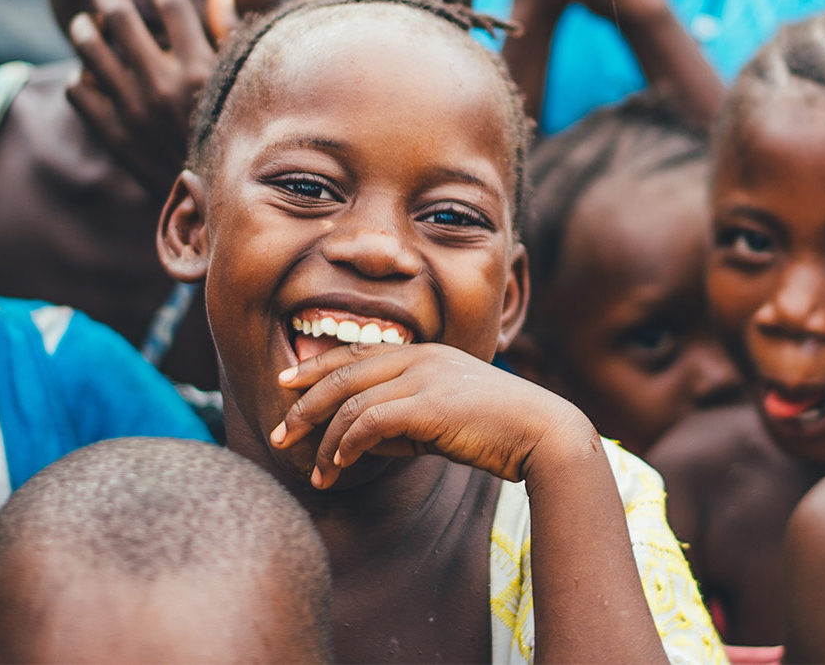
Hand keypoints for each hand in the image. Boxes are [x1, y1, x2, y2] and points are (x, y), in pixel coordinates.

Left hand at [65, 0, 239, 195]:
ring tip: (87, 22)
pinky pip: (78, 91)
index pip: (170, 4)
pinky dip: (80, 77)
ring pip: (90, 49)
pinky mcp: (113, 135)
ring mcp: (133, 110)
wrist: (215, 201)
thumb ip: (229, 34)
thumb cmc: (234, 134)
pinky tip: (89, 74)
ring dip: (84, 26)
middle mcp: (162, 84)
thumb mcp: (240, 85)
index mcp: (200, 68)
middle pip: (121, 16)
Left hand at [270, 342, 592, 488]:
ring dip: (325, 440)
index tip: (286, 384)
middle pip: (342, 373)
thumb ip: (401, 422)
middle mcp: (419, 358)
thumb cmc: (497, 431)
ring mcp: (424, 378)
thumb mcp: (441, 420)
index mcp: (424, 353)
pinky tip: (338, 465)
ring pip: (351, 402)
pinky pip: (370, 423)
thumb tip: (356, 440)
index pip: (355, 354)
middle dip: (304, 404)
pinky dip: (347, 445)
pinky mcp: (428, 406)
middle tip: (280, 433)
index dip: (315, 367)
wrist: (545, 434)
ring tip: (313, 471)